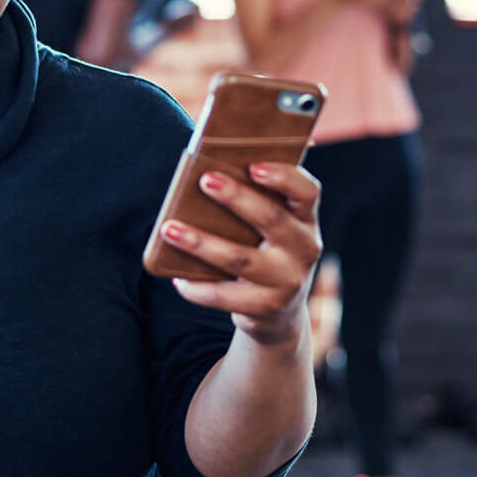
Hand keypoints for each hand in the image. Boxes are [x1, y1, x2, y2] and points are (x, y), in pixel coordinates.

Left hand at [159, 163, 323, 344]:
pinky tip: (176, 278)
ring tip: (169, 229)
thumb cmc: (266, 249)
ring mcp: (287, 281)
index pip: (307, 192)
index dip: (284, 177)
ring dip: (201, 242)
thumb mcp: (275, 226)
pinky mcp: (266, 307)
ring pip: (240, 258)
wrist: (280, 310)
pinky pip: (224, 296)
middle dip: (236, 198)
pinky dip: (197, 287)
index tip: (253, 166)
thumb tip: (209, 176)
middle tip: (205, 180)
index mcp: (306, 219)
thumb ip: (257, 200)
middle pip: (271, 218)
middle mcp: (304, 248)